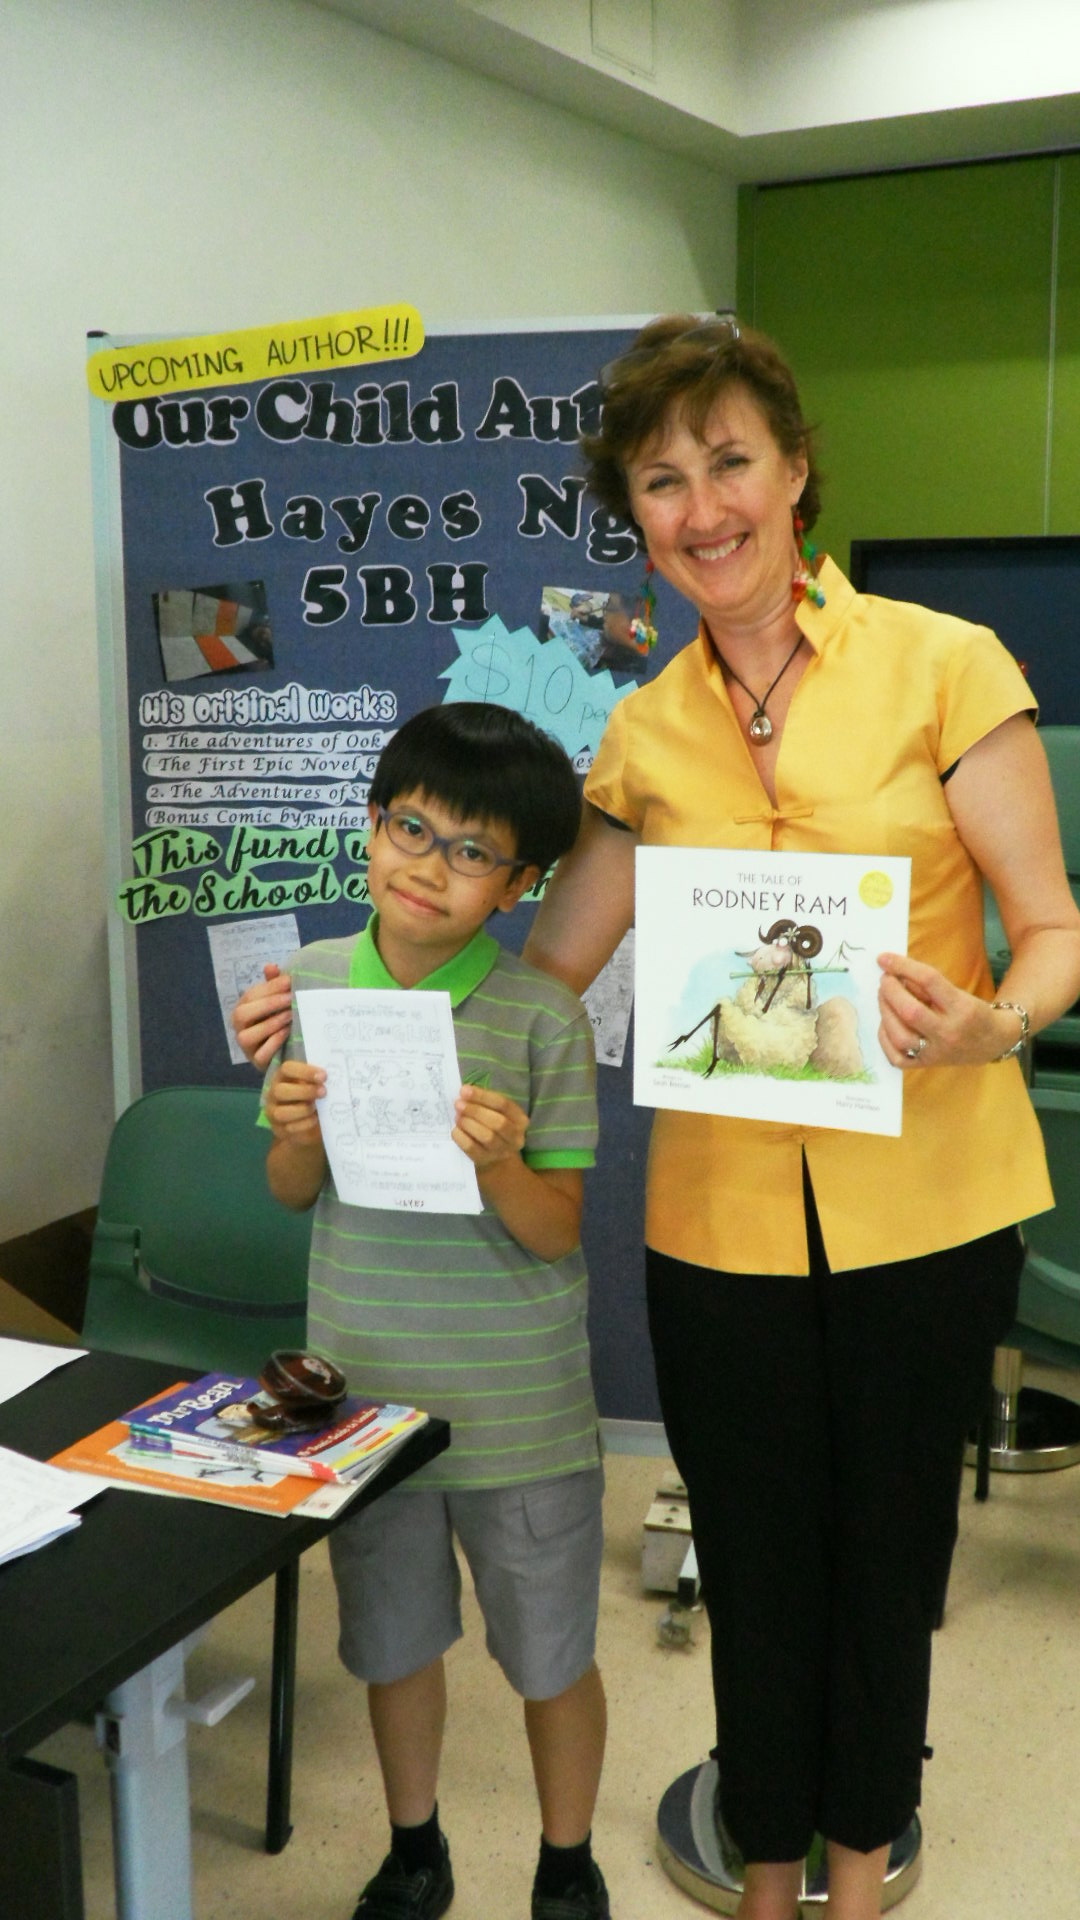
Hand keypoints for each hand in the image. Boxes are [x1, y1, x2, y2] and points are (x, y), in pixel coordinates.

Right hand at [232, 963, 293, 1069]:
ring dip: (270, 1024)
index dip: (269, 987)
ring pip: (247, 1036)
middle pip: (242, 1014)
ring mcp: (246, 1047)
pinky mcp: (257, 1062)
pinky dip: (274, 1043)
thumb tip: (271, 966)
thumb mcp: (278, 1000)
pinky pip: (260, 1054)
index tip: (289, 981)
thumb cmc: (280, 1019)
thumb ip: (273, 984)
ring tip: (291, 1015)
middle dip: (267, 1004)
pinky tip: (287, 1033)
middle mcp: (239, 1027)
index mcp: (243, 1008)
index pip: (250, 995)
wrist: (287, 1049)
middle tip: (290, 998)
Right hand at [265, 1059, 325, 1145]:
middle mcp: (274, 1093)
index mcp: (283, 1076)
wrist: (307, 1123)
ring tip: (317, 1108)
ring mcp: (274, 1112)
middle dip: (305, 1091)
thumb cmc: (312, 1097)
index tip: (324, 1076)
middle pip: (280, 1090)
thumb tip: (335, 1077)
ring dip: (303, 1110)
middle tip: (323, 1092)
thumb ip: (319, 1080)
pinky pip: (289, 1128)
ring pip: (282, 1112)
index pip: (287, 1068)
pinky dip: (305, 1123)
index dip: (305, 1072)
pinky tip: (315, 1119)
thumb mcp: (314, 1084)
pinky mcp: (279, 1129)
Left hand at [451, 1084, 528, 1169]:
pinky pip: (472, 1148)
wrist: (496, 1159)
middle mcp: (515, 1137)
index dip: (483, 1096)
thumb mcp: (497, 1113)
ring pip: (487, 1137)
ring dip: (469, 1124)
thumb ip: (484, 1102)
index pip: (504, 1104)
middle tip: (458, 1104)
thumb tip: (464, 1092)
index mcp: (520, 1119)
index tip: (464, 1090)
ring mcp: (501, 1151)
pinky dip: (461, 1137)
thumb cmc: (494, 1127)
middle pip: (498, 1122)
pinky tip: (456, 1130)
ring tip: (457, 1116)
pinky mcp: (485, 1160)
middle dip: (476, 1111)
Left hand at [877, 952, 1021, 1068]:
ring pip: (900, 1036)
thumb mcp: (957, 992)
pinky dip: (885, 1039)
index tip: (884, 958)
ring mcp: (937, 1053)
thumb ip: (927, 985)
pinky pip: (897, 1057)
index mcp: (963, 1008)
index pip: (929, 981)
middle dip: (890, 991)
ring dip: (885, 1013)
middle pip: (910, 1012)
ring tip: (883, 998)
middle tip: (885, 980)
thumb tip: (895, 973)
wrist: (993, 1042)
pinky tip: (885, 1023)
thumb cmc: (973, 1012)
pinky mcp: (927, 1065)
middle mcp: (949, 1033)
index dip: (903, 966)